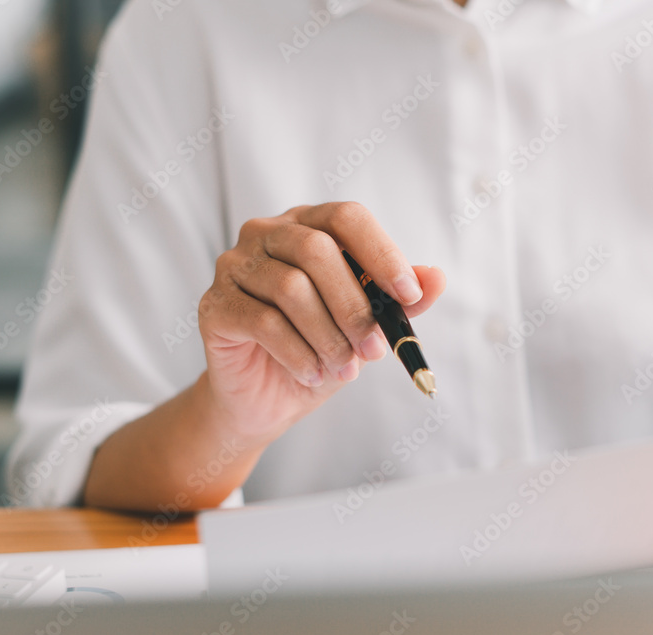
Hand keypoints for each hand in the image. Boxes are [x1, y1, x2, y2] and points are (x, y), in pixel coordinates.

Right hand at [197, 202, 444, 439]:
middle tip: (375, 349)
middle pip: (317, 250)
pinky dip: (298, 353)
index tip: (408, 294)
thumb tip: (437, 278)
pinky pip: (263, 322)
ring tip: (343, 368)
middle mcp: (267, 234)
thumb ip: (398, 301)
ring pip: (291, 288)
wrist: (265, 398)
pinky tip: (312, 372)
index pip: (347, 218)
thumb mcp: (367, 327)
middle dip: (355, 306)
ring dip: (328, 336)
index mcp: (309, 226)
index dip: (381, 253)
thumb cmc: (318, 350)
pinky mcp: (215, 304)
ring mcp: (234, 265)